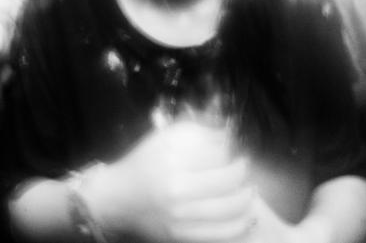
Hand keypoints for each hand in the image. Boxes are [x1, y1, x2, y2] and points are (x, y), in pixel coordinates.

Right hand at [82, 120, 256, 242]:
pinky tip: (247, 216)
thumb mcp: (164, 139)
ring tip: (249, 190)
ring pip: (231, 208)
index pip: (218, 153)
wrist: (117, 199)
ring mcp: (180, 216)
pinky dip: (241, 225)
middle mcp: (177, 189)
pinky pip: (223, 233)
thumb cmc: (142, 164)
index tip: (235, 149)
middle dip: (242, 171)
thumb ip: (197, 132)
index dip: (231, 150)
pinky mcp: (182, 236)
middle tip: (243, 167)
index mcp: (172, 160)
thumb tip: (229, 134)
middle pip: (228, 180)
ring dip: (246, 197)